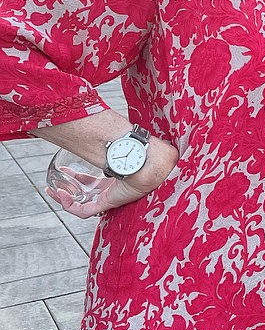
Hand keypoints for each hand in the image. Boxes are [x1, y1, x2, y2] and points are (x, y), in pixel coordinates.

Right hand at [47, 140, 178, 219]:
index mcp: (116, 177)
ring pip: (80, 205)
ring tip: (52, 191)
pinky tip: (61, 194)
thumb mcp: (126, 140)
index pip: (94, 181)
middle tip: (55, 184)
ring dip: (64, 199)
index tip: (66, 168)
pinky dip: (69, 204)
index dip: (79, 177)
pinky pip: (82, 211)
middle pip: (85, 195)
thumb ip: (122, 131)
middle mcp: (112, 189)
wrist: (148, 160)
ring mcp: (109, 198)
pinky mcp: (106, 204)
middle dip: (68, 190)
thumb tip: (118, 119)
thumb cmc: (142, 149)